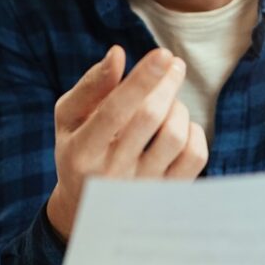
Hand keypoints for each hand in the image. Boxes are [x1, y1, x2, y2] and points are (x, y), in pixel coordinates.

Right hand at [46, 46, 207, 240]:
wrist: (87, 210)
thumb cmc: (78, 151)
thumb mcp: (70, 119)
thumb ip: (90, 86)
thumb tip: (118, 54)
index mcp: (82, 152)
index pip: (114, 111)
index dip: (141, 80)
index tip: (163, 55)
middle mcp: (111, 174)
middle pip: (149, 118)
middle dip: (166, 83)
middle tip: (174, 64)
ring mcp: (141, 189)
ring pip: (175, 136)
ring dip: (178, 107)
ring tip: (169, 100)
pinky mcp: (166, 196)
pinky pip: (195, 157)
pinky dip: (193, 131)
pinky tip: (180, 126)